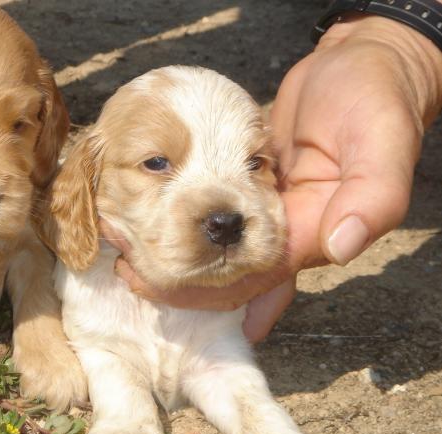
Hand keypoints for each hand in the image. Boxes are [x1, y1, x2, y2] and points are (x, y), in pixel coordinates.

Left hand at [102, 15, 441, 341]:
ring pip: (219, 250)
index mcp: (313, 231)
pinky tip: (155, 224)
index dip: (204, 288)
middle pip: (231, 275)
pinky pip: (218, 214)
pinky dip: (188, 221)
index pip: (254, 279)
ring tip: (131, 253)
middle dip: (183, 281)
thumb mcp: (381, 141)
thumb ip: (372, 198)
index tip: (155, 284)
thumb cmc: (373, 97)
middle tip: (132, 273)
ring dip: (181, 258)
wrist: (359, 65)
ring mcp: (269, 206)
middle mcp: (288, 228)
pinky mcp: (254, 183)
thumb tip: (340, 247)